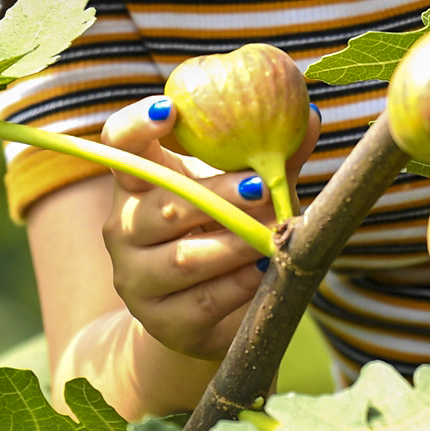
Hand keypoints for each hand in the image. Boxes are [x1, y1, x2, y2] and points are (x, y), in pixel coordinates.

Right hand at [97, 98, 320, 359]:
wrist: (207, 316)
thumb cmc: (225, 231)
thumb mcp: (244, 191)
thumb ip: (271, 157)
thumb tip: (311, 116)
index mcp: (137, 183)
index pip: (119, 144)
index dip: (136, 125)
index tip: (170, 109)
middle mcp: (123, 227)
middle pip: (162, 204)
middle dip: (217, 194)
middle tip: (261, 185)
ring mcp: (136, 277)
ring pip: (184, 258)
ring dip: (235, 243)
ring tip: (274, 232)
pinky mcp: (161, 321)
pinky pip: (203, 300)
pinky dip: (241, 283)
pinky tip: (267, 269)